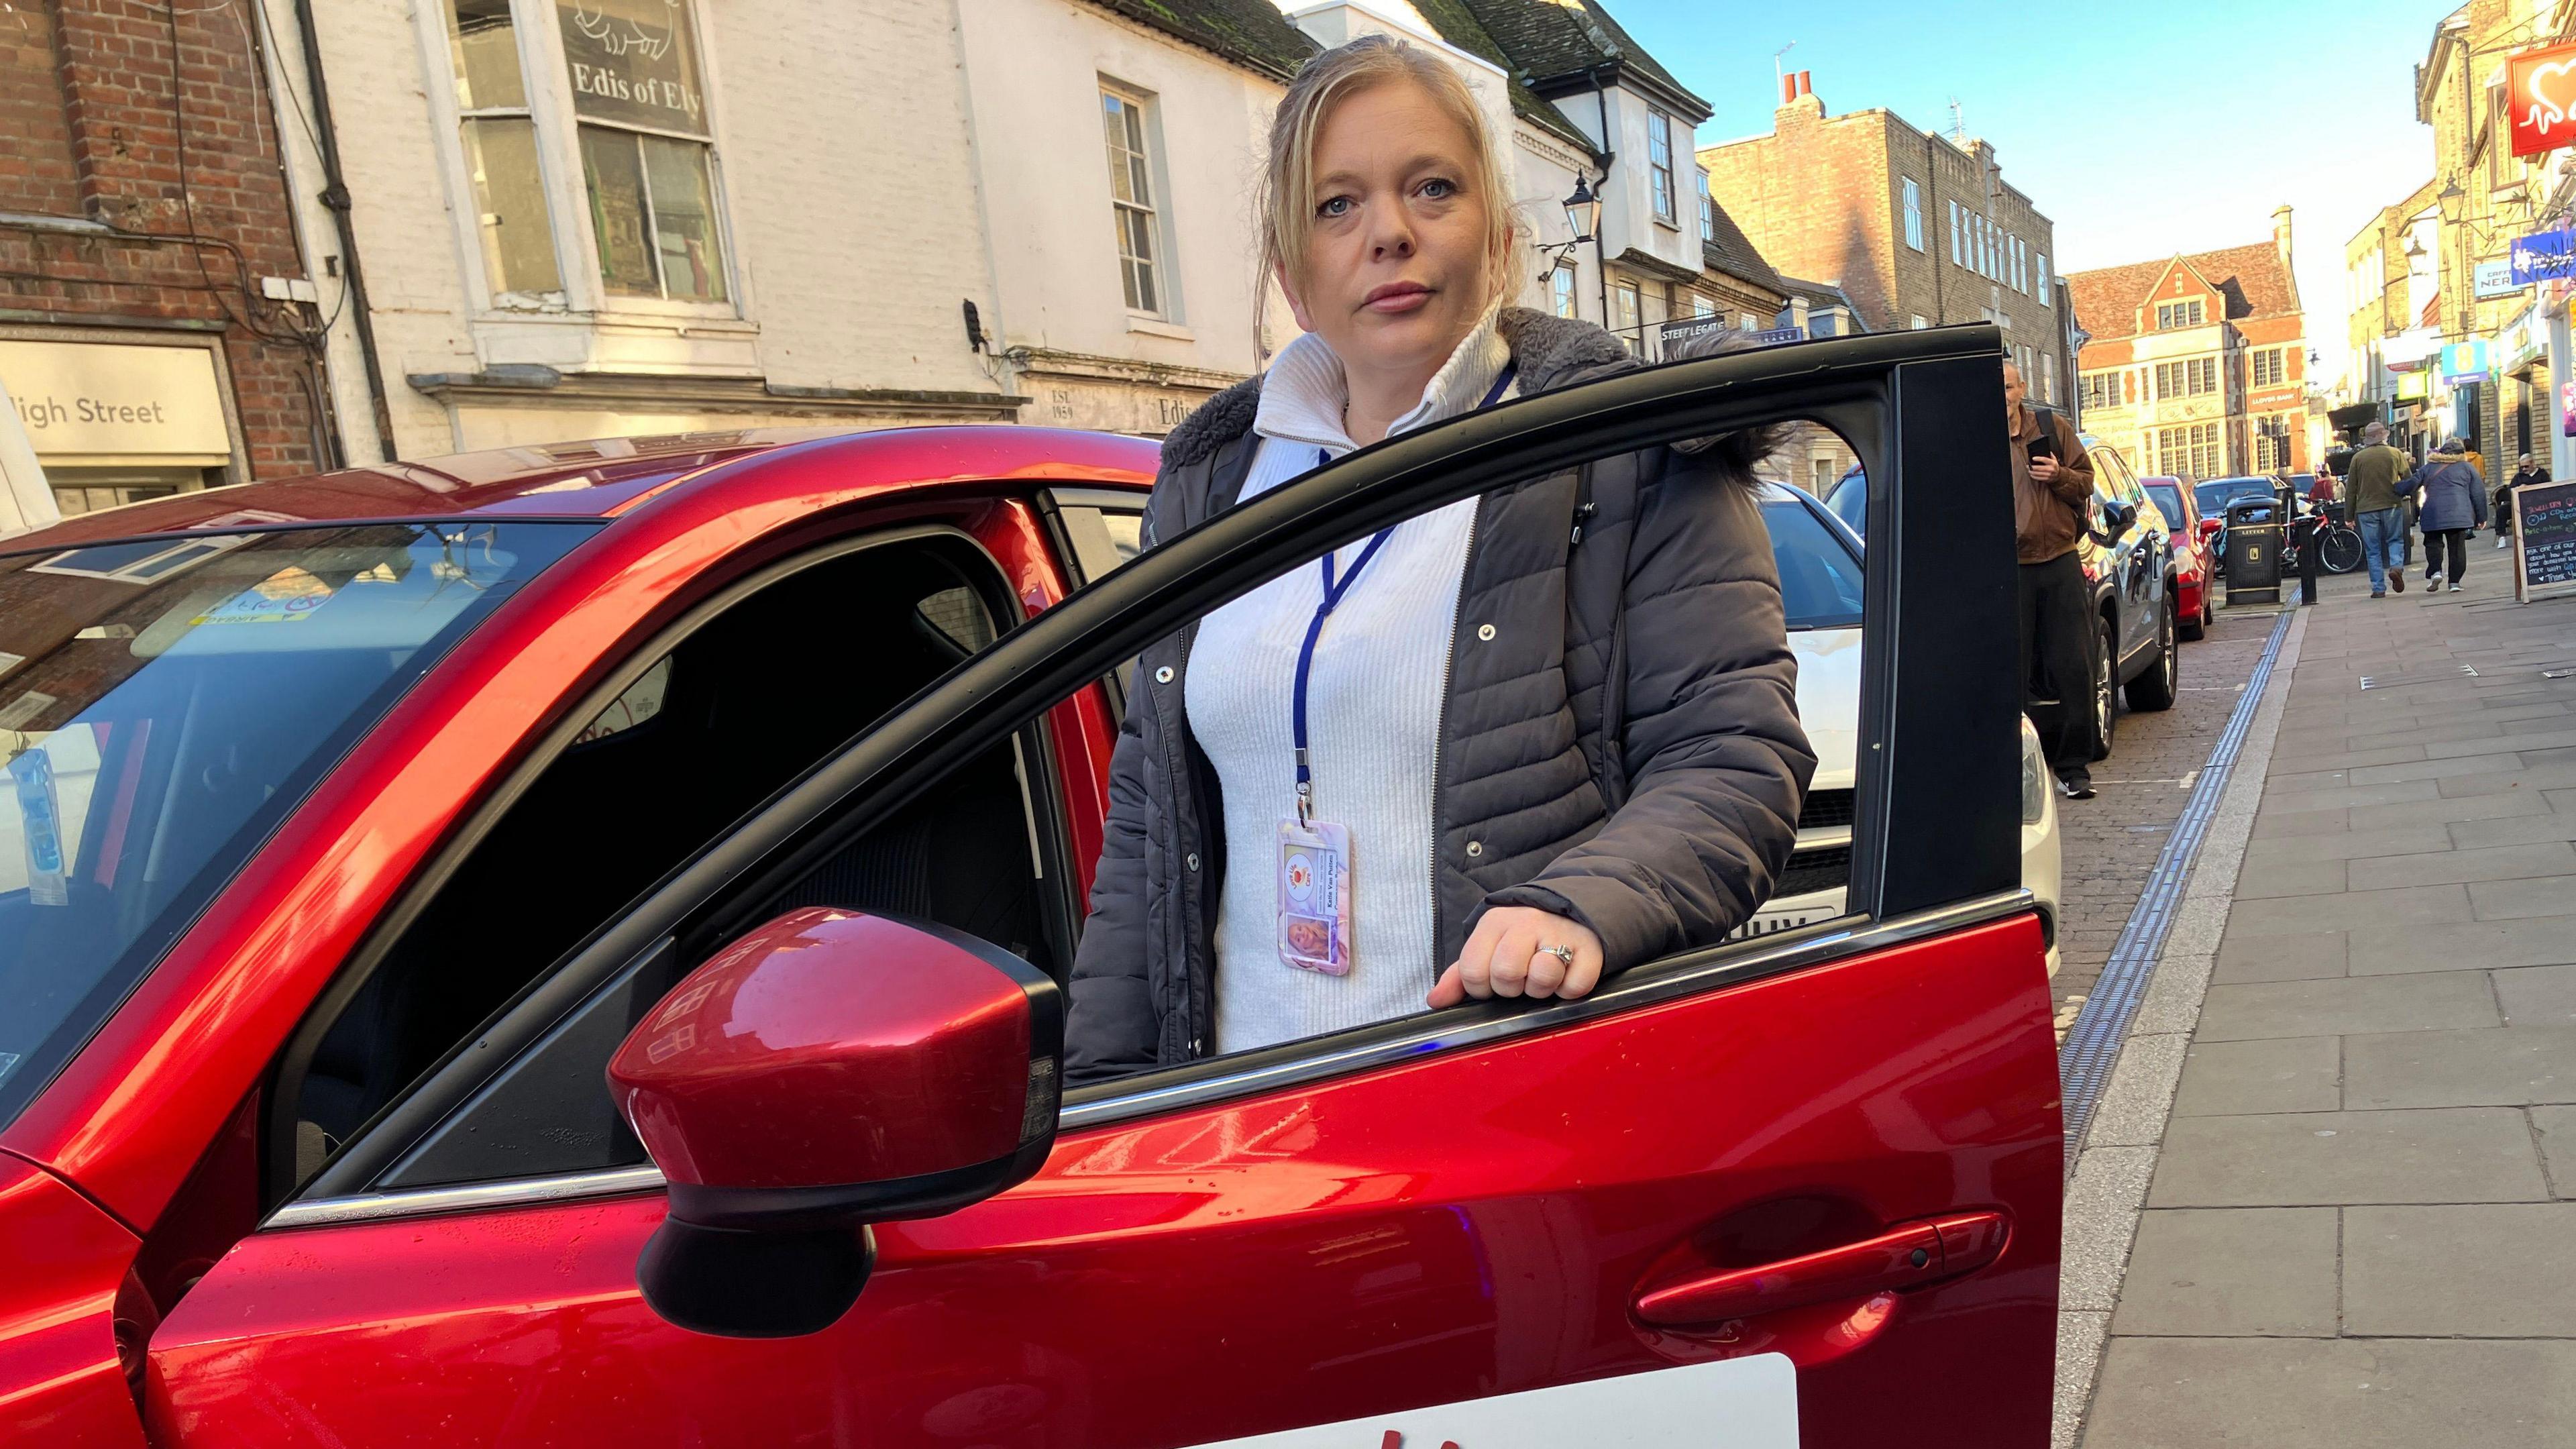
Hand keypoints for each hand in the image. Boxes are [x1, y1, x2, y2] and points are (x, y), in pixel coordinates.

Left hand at [1428, 908, 1603, 1007]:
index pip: (1473, 971)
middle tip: (1522, 978)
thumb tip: (1435, 1000)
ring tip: (1544, 975)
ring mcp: (1560, 933)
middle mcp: (1526, 923)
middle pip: (1506, 974)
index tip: (1493, 981)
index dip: (1482, 987)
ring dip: (1542, 988)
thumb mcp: (1488, 947)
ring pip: (1542, 978)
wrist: (1572, 910)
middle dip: (1512, 987)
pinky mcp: (1590, 948)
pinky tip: (1566, 974)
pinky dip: (1570, 989)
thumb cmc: (1522, 938)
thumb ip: (1459, 975)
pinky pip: (1574, 987)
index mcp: (1494, 923)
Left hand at [2028, 456, 2060, 484]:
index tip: (2033, 458)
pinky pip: (2038, 478)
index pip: (2044, 459)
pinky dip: (2033, 476)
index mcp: (2052, 463)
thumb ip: (2050, 454)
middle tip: (2027, 465)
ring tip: (2028, 470)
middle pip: (2039, 468)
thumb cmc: (2054, 465)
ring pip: (2038, 473)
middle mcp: (2051, 469)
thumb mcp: (2054, 459)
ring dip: (2031, 472)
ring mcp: (2049, 474)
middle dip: (2032, 467)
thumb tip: (2045, 449)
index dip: (2038, 459)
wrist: (2059, 475)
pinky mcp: (2047, 479)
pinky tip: (2031, 474)